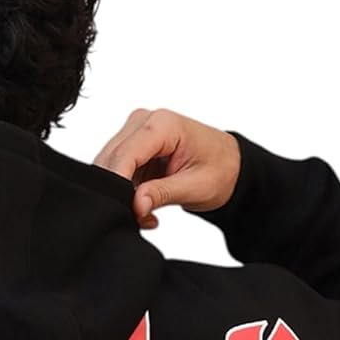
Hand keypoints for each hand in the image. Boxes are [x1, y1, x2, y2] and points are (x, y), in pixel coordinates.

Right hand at [92, 109, 240, 229]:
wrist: (229, 164)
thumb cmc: (219, 169)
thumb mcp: (195, 187)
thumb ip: (162, 194)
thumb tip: (136, 204)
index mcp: (163, 124)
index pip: (125, 155)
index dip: (117, 184)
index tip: (121, 210)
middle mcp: (145, 121)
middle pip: (112, 160)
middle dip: (119, 192)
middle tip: (141, 218)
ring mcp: (136, 131)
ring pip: (110, 167)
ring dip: (123, 194)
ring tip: (148, 213)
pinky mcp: (133, 145)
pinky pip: (118, 171)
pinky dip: (127, 192)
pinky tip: (146, 203)